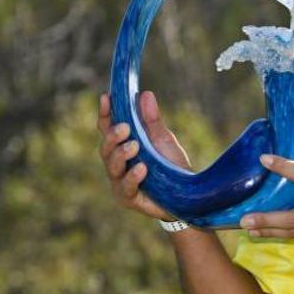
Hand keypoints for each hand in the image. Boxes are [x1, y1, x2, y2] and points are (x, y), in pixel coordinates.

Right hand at [97, 91, 190, 221]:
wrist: (187, 194)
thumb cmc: (172, 165)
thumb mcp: (164, 139)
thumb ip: (152, 120)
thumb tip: (145, 94)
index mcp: (123, 146)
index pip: (107, 128)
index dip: (105, 113)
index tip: (107, 97)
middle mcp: (117, 163)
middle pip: (105, 147)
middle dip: (112, 136)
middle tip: (124, 127)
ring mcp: (120, 181)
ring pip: (111, 166)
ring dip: (121, 154)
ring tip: (134, 146)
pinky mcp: (128, 198)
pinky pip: (126, 187)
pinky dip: (132, 176)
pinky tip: (141, 168)